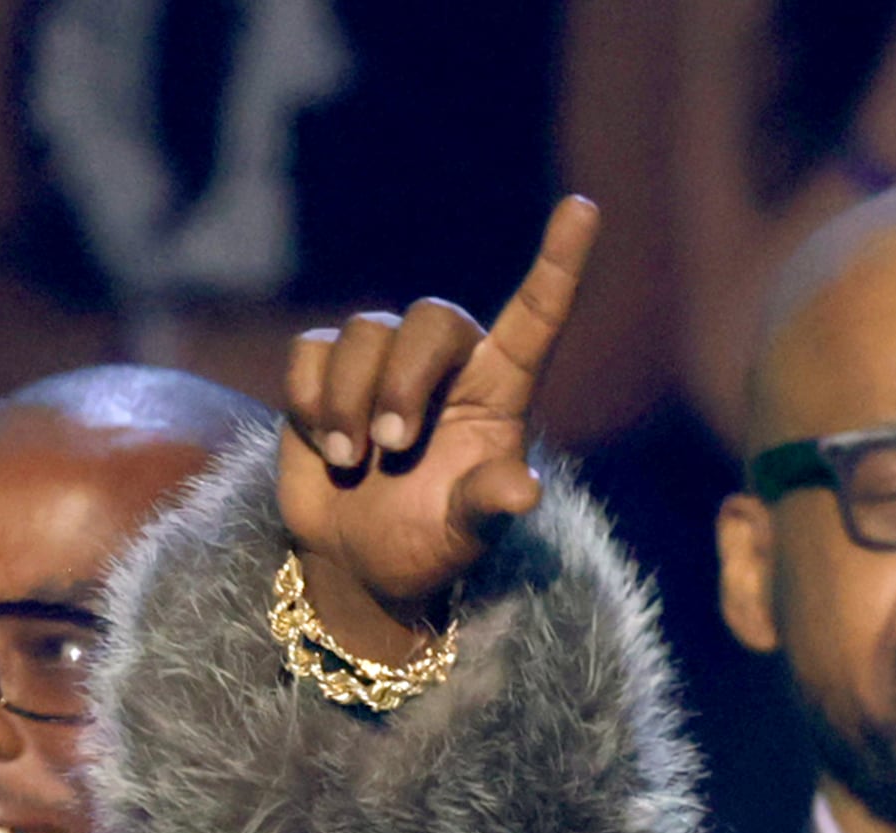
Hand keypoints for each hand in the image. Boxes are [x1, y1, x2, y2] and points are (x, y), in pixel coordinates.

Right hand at [278, 197, 599, 661]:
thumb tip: (523, 491)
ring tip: (351, 461)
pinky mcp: (325, 369)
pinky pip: (311, 351)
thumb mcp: (466, 537)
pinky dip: (310, 399)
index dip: (559, 263)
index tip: (585, 208)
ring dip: (350, 403)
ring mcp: (385, 363)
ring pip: (363, 332)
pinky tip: (323, 445)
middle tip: (392, 447)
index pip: (535, 318)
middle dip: (404, 381)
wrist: (356, 563)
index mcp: (498, 394)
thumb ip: (489, 505)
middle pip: (431, 319)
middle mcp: (447, 367)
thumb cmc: (429, 547)